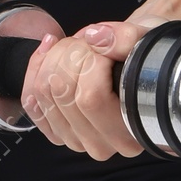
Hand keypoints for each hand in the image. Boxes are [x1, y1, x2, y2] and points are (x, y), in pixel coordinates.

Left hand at [19, 15, 166, 160]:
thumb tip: (95, 37)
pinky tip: (50, 57)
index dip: (90, 59)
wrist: (141, 66)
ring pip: (44, 92)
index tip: (105, 43)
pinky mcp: (58, 133)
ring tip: (76, 46)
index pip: (91, 96)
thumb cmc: (147, 57)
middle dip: (70, 51)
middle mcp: (106, 143)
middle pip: (62, 91)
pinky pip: (31, 100)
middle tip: (90, 40)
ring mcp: (78, 140)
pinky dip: (35, 71)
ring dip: (54, 56)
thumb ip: (127, 38)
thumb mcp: (149, 39)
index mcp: (133, 128)